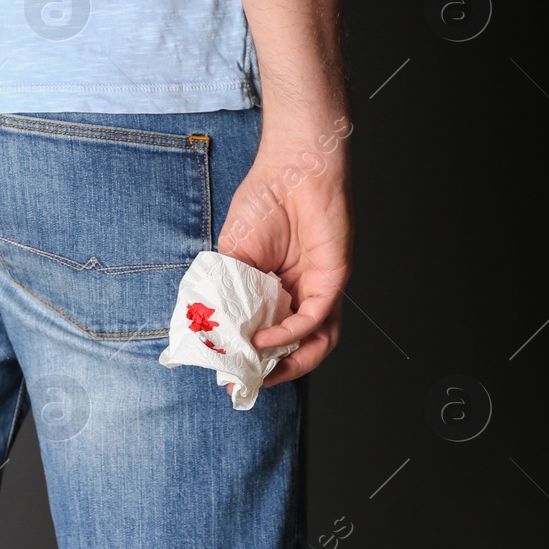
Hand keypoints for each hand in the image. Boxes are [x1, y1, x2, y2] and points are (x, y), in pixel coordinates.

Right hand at [218, 122, 353, 387]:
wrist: (294, 165)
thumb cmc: (263, 201)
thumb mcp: (232, 255)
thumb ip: (227, 291)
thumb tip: (215, 331)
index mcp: (276, 288)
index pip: (268, 333)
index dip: (250, 356)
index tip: (226, 372)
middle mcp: (300, 293)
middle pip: (294, 346)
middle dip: (269, 370)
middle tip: (242, 383)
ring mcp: (318, 288)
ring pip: (313, 342)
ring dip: (289, 365)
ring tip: (260, 375)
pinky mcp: (333, 279)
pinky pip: (315, 318)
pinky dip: (289, 335)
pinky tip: (264, 340)